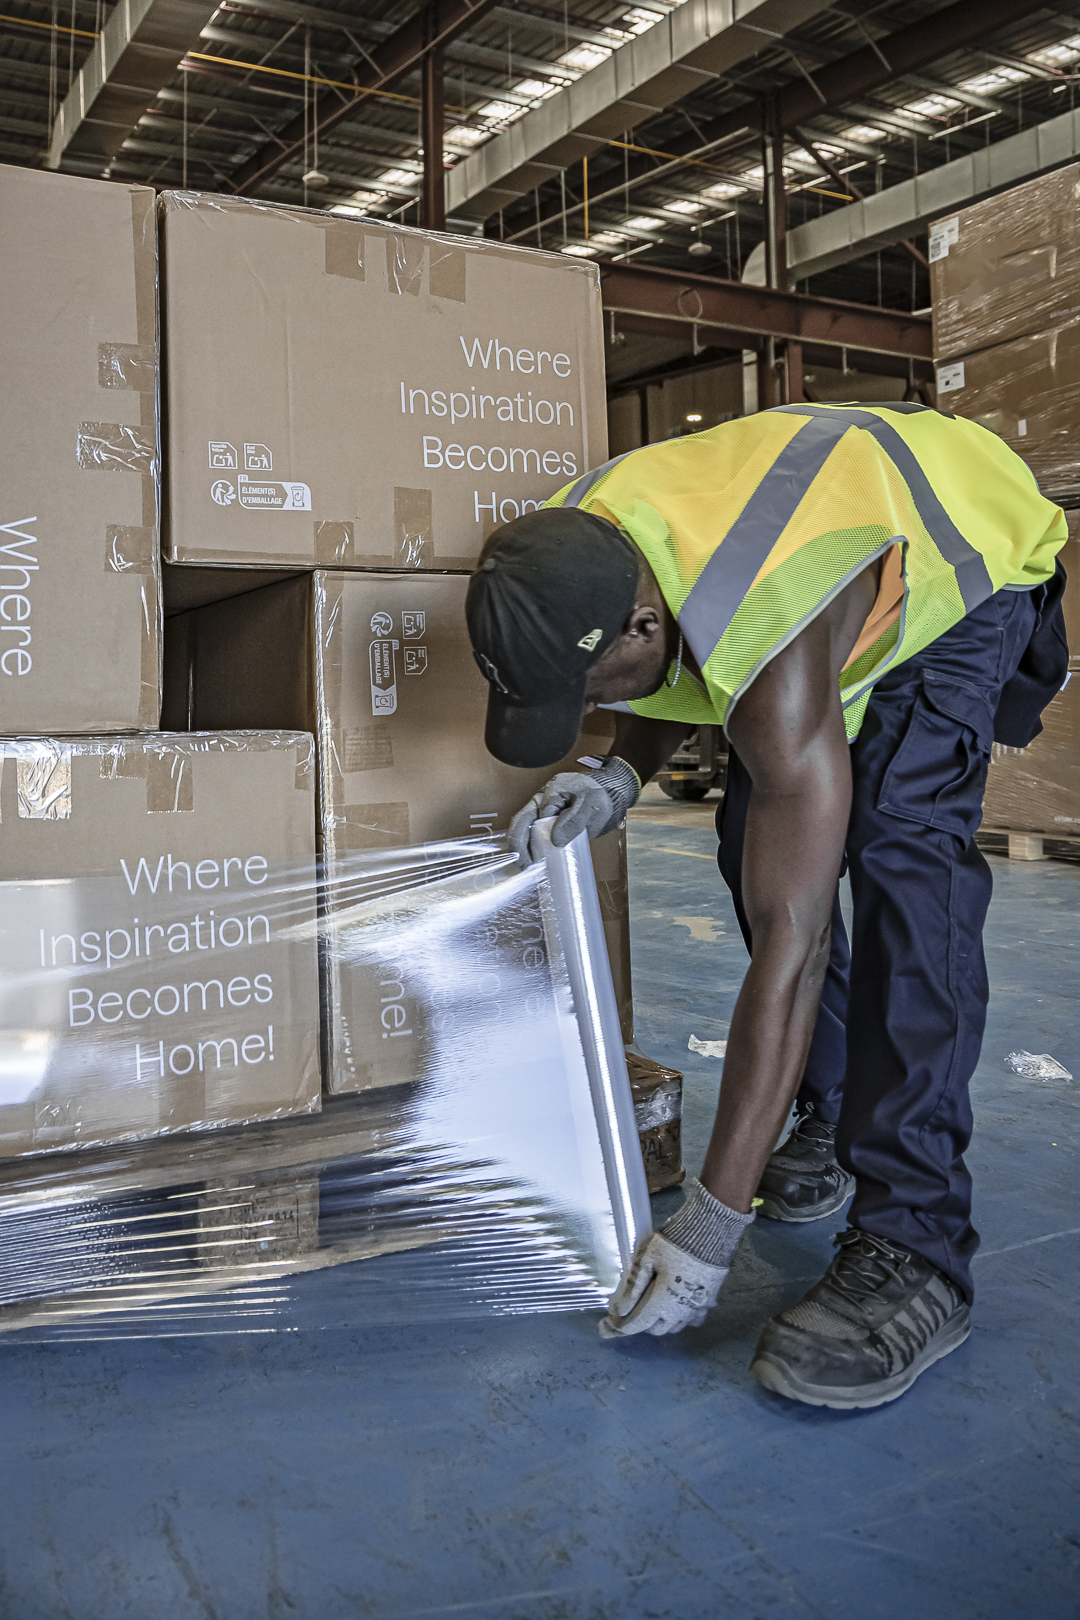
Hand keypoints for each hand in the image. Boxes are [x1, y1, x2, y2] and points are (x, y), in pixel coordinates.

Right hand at [508, 758, 640, 865]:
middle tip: (525, 866)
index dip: (530, 840)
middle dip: (518, 845)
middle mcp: (542, 802)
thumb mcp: (590, 805)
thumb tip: (555, 841)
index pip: (533, 819)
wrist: (612, 794)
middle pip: (521, 823)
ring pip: (526, 829)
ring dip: (524, 847)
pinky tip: (536, 861)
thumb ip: (573, 821)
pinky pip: (536, 834)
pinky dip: (533, 847)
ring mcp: (546, 813)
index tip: (535, 860)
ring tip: (528, 867)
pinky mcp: (552, 823)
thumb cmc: (601, 795)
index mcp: (549, 794)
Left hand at [598, 1231, 728, 1337]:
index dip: (619, 1328)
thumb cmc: (673, 1243)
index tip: (605, 1327)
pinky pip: (693, 1319)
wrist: (710, 1231)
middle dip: (640, 1324)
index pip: (637, 1324)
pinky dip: (681, 1318)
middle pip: (656, 1329)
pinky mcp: (709, 1299)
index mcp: (663, 1302)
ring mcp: (696, 1306)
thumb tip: (618, 1310)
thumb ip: (633, 1287)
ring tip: (649, 1309)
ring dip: (660, 1322)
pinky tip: (676, 1307)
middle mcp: (680, 1311)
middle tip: (628, 1312)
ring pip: (675, 1326)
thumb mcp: (647, 1259)